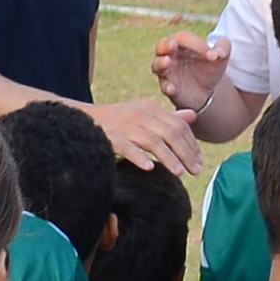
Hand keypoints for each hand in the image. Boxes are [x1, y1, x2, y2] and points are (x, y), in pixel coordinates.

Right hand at [87, 94, 202, 175]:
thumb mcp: (142, 115)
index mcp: (149, 107)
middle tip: (196, 171)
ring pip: (153, 141)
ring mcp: (124, 124)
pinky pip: (127, 147)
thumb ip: (167, 117)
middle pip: (170, 133)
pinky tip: (149, 168)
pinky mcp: (109, 137)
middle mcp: (138, 113)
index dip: (192, 143)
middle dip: (186, 153)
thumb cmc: (115, 121)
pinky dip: (139, 157)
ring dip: (168, 158)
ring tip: (180, 173)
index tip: (200, 160)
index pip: (178, 125)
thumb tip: (192, 116)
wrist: (79, 119)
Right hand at [151, 31, 230, 114]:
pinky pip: (163, 86)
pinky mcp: (169, 88)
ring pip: (157, 65)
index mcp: (182, 43)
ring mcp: (167, 72)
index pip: (184, 38)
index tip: (213, 55)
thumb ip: (224, 48)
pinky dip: (167, 86)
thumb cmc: (210, 68)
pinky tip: (172, 88)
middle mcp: (170, 55)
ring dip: (160, 63)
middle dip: (166, 45)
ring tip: (166, 62)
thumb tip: (219, 52)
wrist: (208, 91)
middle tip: (172, 45)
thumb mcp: (221, 57)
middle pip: (161, 46)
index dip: (197, 44)